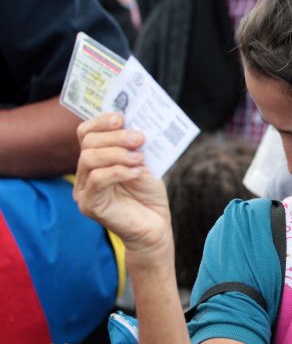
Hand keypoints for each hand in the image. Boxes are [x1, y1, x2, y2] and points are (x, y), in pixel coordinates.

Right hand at [74, 114, 172, 264]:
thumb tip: (135, 123)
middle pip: (88, 143)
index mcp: (95, 159)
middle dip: (115, 137)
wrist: (155, 225)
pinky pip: (98, 179)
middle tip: (139, 138)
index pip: (85, 133)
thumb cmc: (149, 194)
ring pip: (89, 159)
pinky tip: (136, 173)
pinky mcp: (89, 205)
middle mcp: (84, 173)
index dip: (101, 121)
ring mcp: (83, 190)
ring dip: (118, 154)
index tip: (122, 118)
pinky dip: (119, 171)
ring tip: (139, 159)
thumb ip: (135, 145)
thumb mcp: (144, 162)